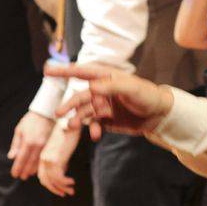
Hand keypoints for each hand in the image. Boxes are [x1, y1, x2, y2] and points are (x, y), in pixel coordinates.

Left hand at [8, 111, 53, 178]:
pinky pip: (46, 158)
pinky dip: (41, 165)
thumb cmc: (30, 121)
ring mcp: (46, 146)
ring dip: (33, 170)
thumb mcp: (19, 130)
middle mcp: (37, 145)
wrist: (46, 113)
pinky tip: (38, 168)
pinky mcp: (51, 145)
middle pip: (30, 163)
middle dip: (25, 171)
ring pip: (39, 163)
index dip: (17, 168)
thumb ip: (15, 144)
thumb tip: (11, 157)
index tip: (14, 174)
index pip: (21, 159)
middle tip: (21, 177)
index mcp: (28, 141)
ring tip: (28, 174)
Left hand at [37, 122, 79, 196]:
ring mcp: (48, 159)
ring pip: (52, 180)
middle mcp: (43, 158)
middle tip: (65, 194)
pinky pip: (59, 177)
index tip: (59, 190)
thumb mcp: (62, 148)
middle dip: (55, 189)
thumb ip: (60, 159)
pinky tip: (72, 182)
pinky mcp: (55, 159)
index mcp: (43, 156)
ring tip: (71, 190)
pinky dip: (65, 183)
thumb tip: (63, 170)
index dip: (50, 185)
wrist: (70, 120)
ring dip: (62, 188)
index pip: (42, 176)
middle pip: (45, 180)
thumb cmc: (68, 131)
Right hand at [44, 63, 172, 139]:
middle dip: (69, 104)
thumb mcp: (132, 89)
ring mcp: (103, 105)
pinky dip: (93, 129)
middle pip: (79, 96)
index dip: (64, 71)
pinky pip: (94, 124)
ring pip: (84, 112)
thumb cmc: (148, 96)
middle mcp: (101, 90)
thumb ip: (111, 86)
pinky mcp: (106, 119)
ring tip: (73, 127)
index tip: (47, 70)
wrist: (159, 116)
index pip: (82, 72)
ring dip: (78, 119)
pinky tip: (96, 135)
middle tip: (59, 113)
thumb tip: (91, 87)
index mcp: (106, 78)